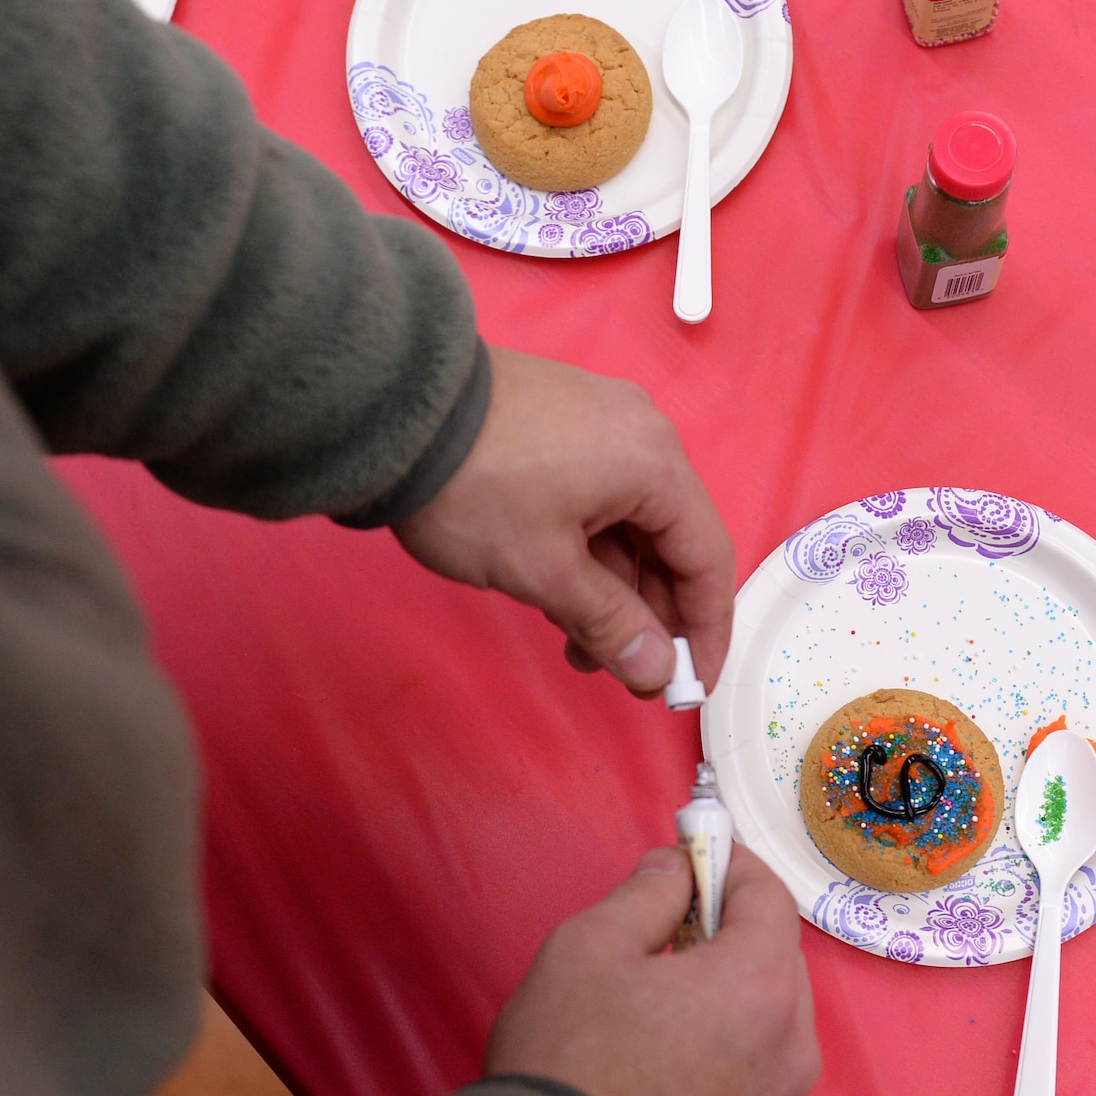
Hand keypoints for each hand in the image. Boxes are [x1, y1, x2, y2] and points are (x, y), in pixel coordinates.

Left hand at [391, 347, 734, 697]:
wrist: (387, 413)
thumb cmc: (470, 485)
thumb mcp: (545, 571)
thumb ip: (610, 624)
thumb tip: (655, 668)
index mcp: (654, 462)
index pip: (707, 559)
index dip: (705, 630)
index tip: (692, 682)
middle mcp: (639, 433)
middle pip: (669, 542)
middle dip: (649, 616)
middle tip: (624, 674)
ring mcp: (597, 424)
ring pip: (627, 526)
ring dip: (611, 591)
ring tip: (574, 645)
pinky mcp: (558, 425)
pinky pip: (595, 500)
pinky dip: (586, 553)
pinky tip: (555, 595)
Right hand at [485, 845, 818, 1095]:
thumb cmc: (568, 1059)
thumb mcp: (586, 947)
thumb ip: (644, 895)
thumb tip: (675, 869)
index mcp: (758, 986)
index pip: (769, 897)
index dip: (731, 864)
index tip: (697, 852)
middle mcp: (792, 1050)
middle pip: (778, 965)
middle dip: (731, 936)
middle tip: (668, 932)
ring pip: (771, 1030)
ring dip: (731, 1006)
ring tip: (661, 1013)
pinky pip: (757, 1089)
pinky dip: (727, 1067)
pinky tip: (667, 1076)